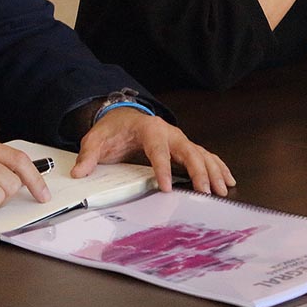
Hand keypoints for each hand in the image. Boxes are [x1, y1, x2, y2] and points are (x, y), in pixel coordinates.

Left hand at [71, 108, 234, 195]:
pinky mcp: (184, 147)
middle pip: (188, 150)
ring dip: (212, 171)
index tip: (166, 186)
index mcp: (148, 128)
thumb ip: (88, 155)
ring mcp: (179, 139)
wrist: (122, 116)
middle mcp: (169, 132)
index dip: (163, 167)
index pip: (157, 149)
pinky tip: (227, 180)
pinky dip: (218, 167)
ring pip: (201, 154)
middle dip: (198, 170)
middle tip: (204, 190)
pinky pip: (205, 156)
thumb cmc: (113, 128)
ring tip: (221, 189)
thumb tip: (79, 172)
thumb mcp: (96, 139)